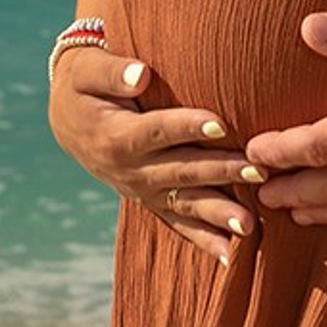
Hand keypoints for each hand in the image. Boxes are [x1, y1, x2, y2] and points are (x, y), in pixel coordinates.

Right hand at [49, 47, 261, 266]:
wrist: (68, 120)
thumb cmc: (84, 85)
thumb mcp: (87, 72)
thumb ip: (112, 72)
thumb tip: (140, 75)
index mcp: (116, 136)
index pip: (157, 131)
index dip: (188, 127)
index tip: (221, 124)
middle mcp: (130, 170)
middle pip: (180, 170)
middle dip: (220, 171)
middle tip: (258, 171)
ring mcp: (141, 190)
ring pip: (184, 203)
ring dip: (218, 213)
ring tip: (249, 225)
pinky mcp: (150, 200)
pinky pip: (178, 223)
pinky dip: (203, 239)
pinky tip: (230, 255)